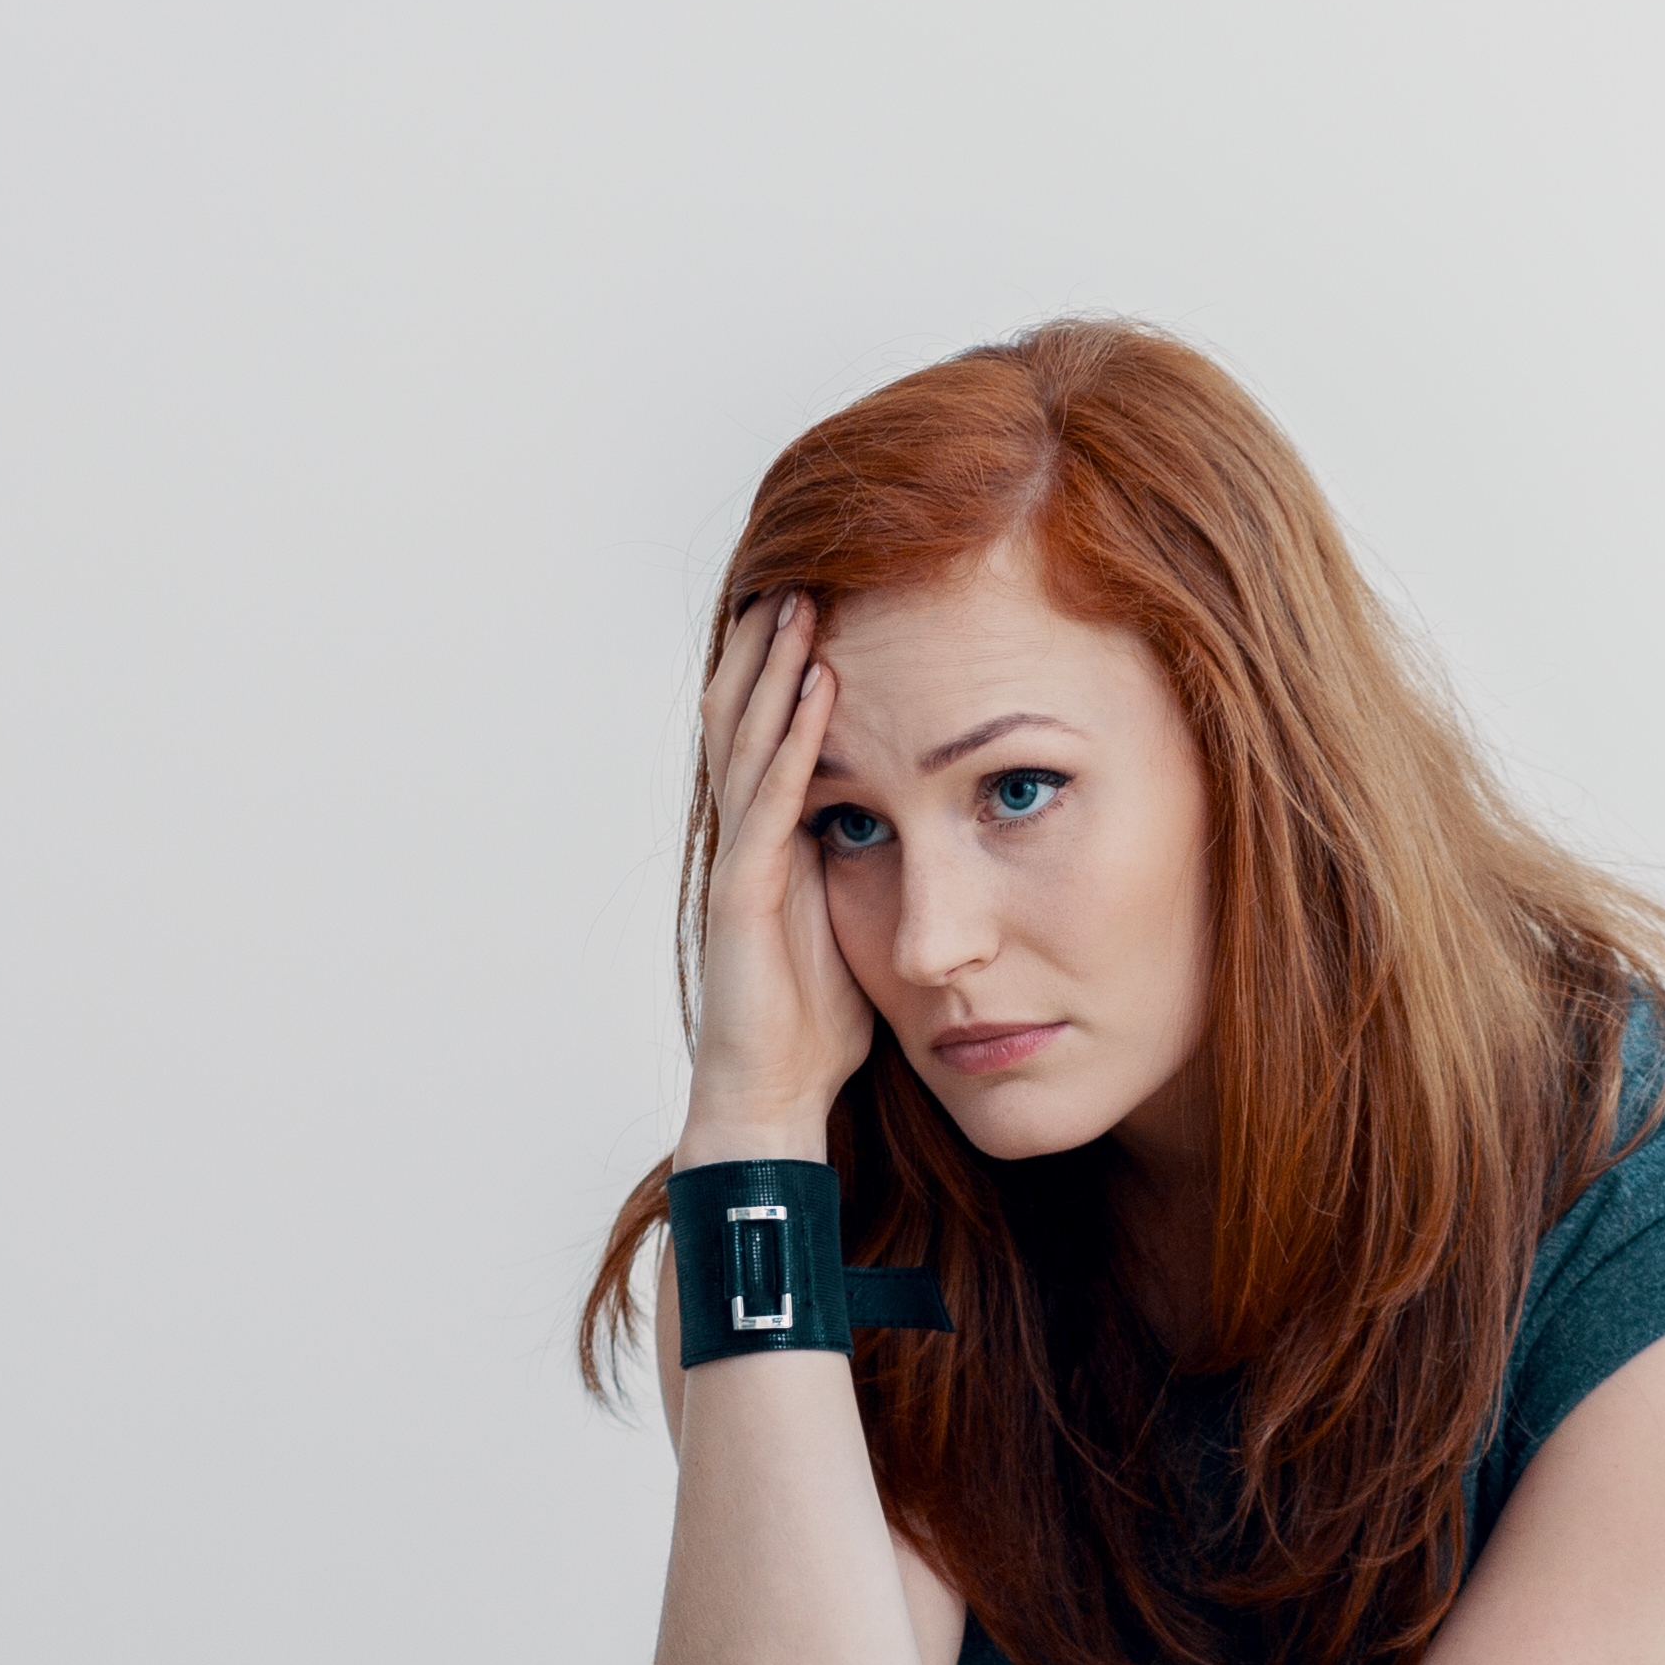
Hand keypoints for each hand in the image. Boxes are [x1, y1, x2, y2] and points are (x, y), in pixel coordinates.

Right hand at [679, 592, 878, 1158]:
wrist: (775, 1096)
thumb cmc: (819, 1023)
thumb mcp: (861, 922)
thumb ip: (875, 868)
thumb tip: (923, 825)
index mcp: (775, 839)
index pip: (771, 731)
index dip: (786, 666)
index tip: (826, 600)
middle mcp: (749, 837)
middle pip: (745, 714)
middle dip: (771, 643)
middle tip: (802, 567)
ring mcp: (741, 861)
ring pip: (747, 739)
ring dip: (776, 667)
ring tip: (803, 600)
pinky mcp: (745, 893)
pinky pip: (771, 799)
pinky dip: (794, 739)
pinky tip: (818, 687)